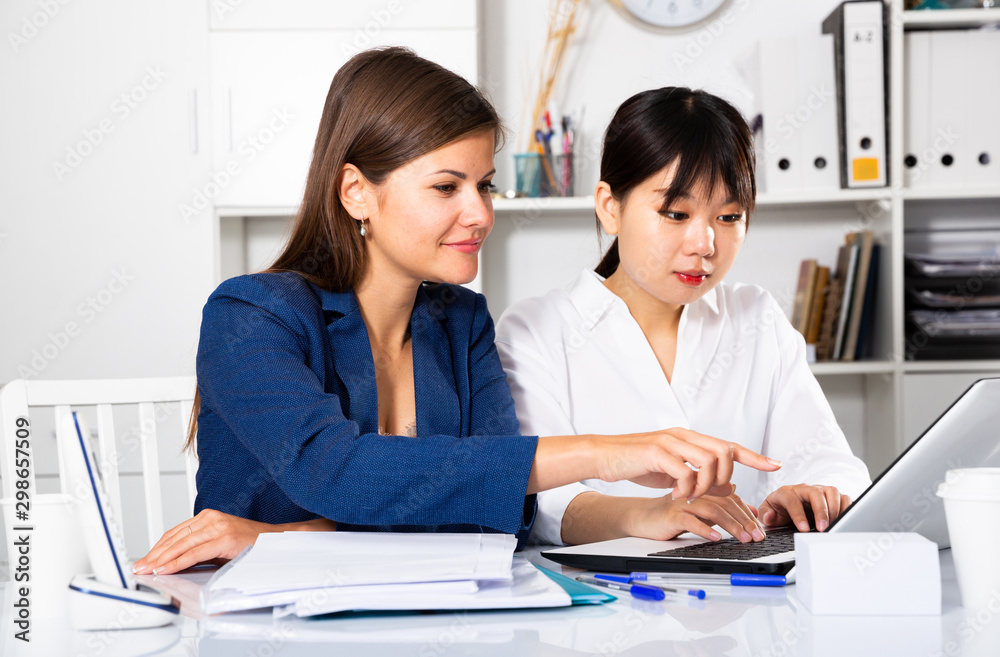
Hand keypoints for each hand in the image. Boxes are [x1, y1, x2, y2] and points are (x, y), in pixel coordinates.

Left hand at [133, 509, 335, 575]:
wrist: (276, 542)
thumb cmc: (250, 545)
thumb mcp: (219, 544)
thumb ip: (199, 548)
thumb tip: (174, 562)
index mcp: (208, 517)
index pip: (175, 533)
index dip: (157, 548)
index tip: (145, 560)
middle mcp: (211, 518)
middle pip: (174, 538)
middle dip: (154, 555)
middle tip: (140, 567)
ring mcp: (217, 526)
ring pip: (181, 544)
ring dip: (161, 559)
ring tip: (148, 570)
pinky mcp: (224, 537)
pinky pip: (194, 552)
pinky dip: (177, 562)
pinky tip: (166, 568)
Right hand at [594, 428, 781, 500]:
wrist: (603, 455)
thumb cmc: (636, 462)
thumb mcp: (672, 471)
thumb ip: (696, 476)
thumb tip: (725, 487)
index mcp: (688, 439)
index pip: (728, 445)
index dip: (753, 456)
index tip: (774, 465)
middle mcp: (683, 436)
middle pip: (724, 450)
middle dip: (727, 476)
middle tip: (716, 492)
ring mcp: (670, 442)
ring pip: (709, 459)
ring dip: (707, 484)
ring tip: (693, 496)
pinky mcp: (656, 453)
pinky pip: (684, 471)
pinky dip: (687, 487)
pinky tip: (678, 495)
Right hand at [626, 485, 766, 543]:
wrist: (641, 517)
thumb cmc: (670, 512)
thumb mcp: (700, 508)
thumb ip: (723, 506)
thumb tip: (749, 510)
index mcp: (703, 485)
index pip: (732, 496)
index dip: (748, 511)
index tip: (760, 529)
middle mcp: (695, 489)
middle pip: (726, 502)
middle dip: (745, 521)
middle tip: (757, 537)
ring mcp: (684, 501)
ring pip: (713, 510)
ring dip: (731, 526)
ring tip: (743, 539)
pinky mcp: (671, 513)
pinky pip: (692, 521)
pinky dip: (706, 529)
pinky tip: (716, 538)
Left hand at [758, 484, 850, 531]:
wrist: (788, 507)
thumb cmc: (780, 510)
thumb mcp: (768, 513)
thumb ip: (766, 514)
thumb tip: (769, 517)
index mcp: (786, 492)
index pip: (792, 500)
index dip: (798, 515)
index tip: (802, 529)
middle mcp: (805, 489)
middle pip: (816, 493)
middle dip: (821, 511)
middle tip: (822, 528)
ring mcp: (820, 491)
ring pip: (832, 492)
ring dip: (834, 509)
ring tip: (833, 525)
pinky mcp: (832, 496)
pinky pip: (844, 497)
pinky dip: (846, 508)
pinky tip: (843, 521)